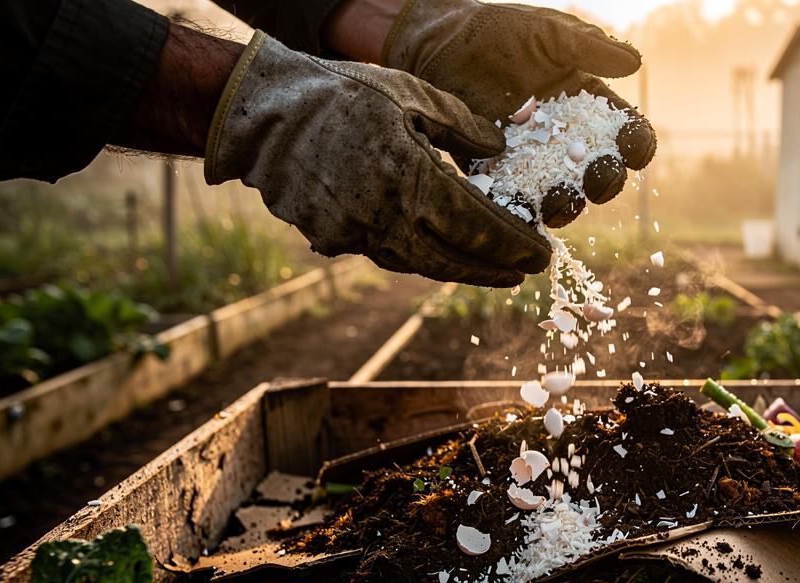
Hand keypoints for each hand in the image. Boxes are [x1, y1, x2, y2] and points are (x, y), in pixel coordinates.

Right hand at [204, 32, 550, 286]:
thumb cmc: (337, 94)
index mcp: (409, 178)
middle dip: (495, 269)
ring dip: (461, 270)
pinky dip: (423, 257)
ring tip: (494, 270)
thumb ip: (459, 124)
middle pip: (454, 259)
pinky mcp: (333, 239)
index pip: (477, 225)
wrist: (259, 114)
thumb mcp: (407, 93)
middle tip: (526, 272)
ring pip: (422, 265)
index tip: (541, 254)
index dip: (513, 244)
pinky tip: (443, 252)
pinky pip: (389, 255)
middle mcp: (384, 217)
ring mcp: (356, 235)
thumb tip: (498, 150)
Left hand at [328, 0, 656, 227]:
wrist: (440, 47)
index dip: (636, 144)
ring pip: (565, 197)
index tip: (632, 147)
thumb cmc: (498, 33)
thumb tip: (636, 62)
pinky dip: (523, 213)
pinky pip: (517, 204)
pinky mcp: (499, 179)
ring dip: (570, 204)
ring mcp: (535, 164)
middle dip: (606, 180)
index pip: (626, 133)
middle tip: (597, 176)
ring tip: (561, 198)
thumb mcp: (548, 34)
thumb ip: (588, 47)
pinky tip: (522, 211)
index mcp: (589, 107)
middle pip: (601, 172)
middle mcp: (567, 141)